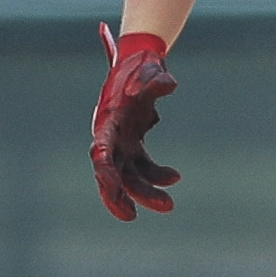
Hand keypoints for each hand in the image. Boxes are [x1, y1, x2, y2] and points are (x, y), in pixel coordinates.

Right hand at [92, 23, 179, 220]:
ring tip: (168, 205)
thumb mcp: (150, 68)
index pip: (100, 152)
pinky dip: (157, 175)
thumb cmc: (141, 64)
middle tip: (134, 217)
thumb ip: (156, 77)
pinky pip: (143, 167)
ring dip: (145, 193)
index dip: (104, 173)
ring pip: (128, 176)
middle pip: (112, 172)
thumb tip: (169, 85)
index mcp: (108, 121)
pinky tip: (175, 177)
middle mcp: (110, 135)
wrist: (141, 59)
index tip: (111, 191)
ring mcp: (121, 141)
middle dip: (122, 196)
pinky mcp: (133, 143)